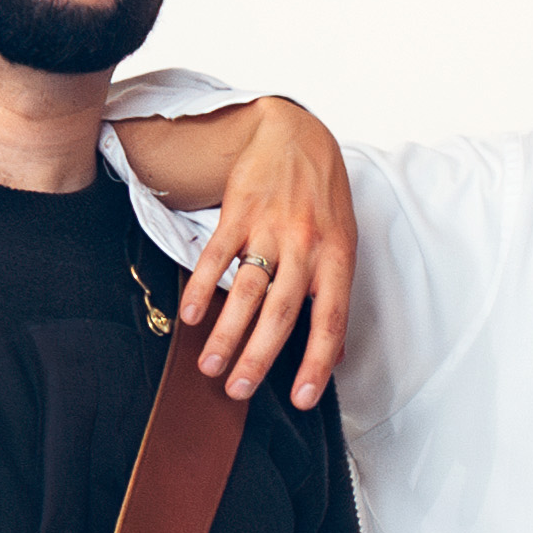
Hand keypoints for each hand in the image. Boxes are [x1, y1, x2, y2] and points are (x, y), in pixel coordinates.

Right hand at [162, 97, 355, 406]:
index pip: (330, 321)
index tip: (301, 399)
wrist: (296, 134)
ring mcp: (270, 229)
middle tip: (239, 391)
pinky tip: (190, 317)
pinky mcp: (239, 213)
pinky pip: (218, 256)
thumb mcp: (343, 241)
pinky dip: (202, 288)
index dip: (316, 363)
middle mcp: (305, 247)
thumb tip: (334, 350)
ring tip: (210, 367)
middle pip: (282, 313)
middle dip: (258, 357)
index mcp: (337, 258)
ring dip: (226, 333)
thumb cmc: (323, 196)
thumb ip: (333, 292)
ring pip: (247, 290)